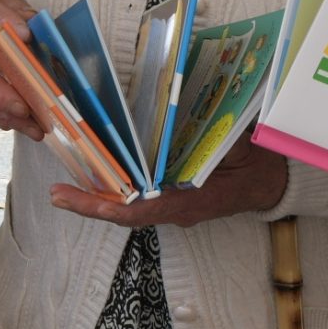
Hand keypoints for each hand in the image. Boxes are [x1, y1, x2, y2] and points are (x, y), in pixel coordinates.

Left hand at [49, 130, 287, 228]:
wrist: (271, 181)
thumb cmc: (254, 165)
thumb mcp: (236, 147)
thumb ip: (213, 137)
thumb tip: (192, 117)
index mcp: (189, 201)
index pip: (141, 211)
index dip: (110, 207)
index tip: (82, 203)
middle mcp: (175, 209)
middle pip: (125, 212)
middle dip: (90, 203)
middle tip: (57, 194)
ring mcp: (173, 206)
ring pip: (128, 206)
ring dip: (98, 197)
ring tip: (64, 187)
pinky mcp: (172, 198)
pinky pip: (139, 197)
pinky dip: (116, 188)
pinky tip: (98, 173)